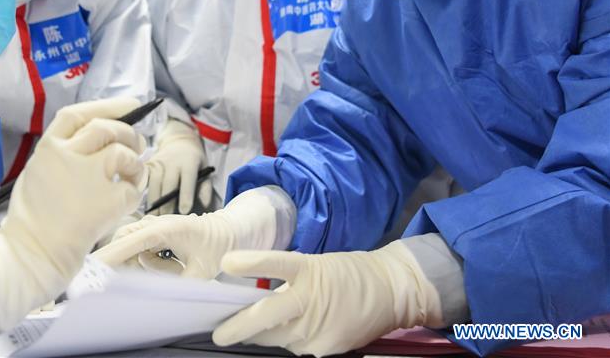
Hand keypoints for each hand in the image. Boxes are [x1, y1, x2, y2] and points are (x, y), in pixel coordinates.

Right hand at [0, 97, 146, 328]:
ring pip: (124, 153)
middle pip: (107, 129)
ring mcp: (89, 176)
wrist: (31, 256)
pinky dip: (134, 193)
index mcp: (48, 148)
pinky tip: (125, 202)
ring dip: (135, 164)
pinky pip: (133, 188)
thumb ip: (65, 155)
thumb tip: (103, 143)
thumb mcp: (38, 174)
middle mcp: (68, 155)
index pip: (79, 115)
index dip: (108, 106)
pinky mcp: (108, 200)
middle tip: (138, 146)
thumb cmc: (33, 221)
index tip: (130, 105)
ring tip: (133, 176)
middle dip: (129, 134)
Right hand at [94, 189, 280, 278]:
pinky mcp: (151, 234)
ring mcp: (151, 228)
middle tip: (153, 273)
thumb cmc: (216, 246)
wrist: (226, 231)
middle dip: (126, 262)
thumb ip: (180, 284)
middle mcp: (154, 225)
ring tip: (178, 266)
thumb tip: (160, 298)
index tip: (94, 266)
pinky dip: (151, 263)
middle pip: (125, 244)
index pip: (131, 242)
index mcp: (165, 229)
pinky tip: (175, 263)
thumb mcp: (203, 270)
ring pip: (131, 250)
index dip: (112, 254)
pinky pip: (140, 252)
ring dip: (148, 265)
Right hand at [145, 119, 211, 214]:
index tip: (184, 211)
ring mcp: (158, 162)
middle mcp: (173, 161)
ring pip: (154, 184)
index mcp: (189, 162)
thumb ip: (205, 187)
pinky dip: (143, 193)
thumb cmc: (194, 160)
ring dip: (153, 202)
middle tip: (165, 220)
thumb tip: (204, 205)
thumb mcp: (205, 169)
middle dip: (166, 204)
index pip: (187, 180)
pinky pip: (144, 180)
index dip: (186, 195)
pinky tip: (142, 205)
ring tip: (154, 218)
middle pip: (168, 184)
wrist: (179, 141)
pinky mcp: (148, 164)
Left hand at [213, 241, 444, 356]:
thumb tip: (254, 300)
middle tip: (218, 333)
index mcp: (309, 270)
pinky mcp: (326, 347)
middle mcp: (312, 300)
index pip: (276, 264)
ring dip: (260, 335)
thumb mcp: (315, 266)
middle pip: (265, 317)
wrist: (390, 292)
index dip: (251, 263)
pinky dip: (287, 339)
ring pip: (276, 337)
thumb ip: (286, 283)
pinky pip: (295, 347)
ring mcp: (319, 328)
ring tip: (249, 329)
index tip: (226, 262)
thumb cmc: (348, 274)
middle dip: (237, 328)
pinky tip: (291, 330)